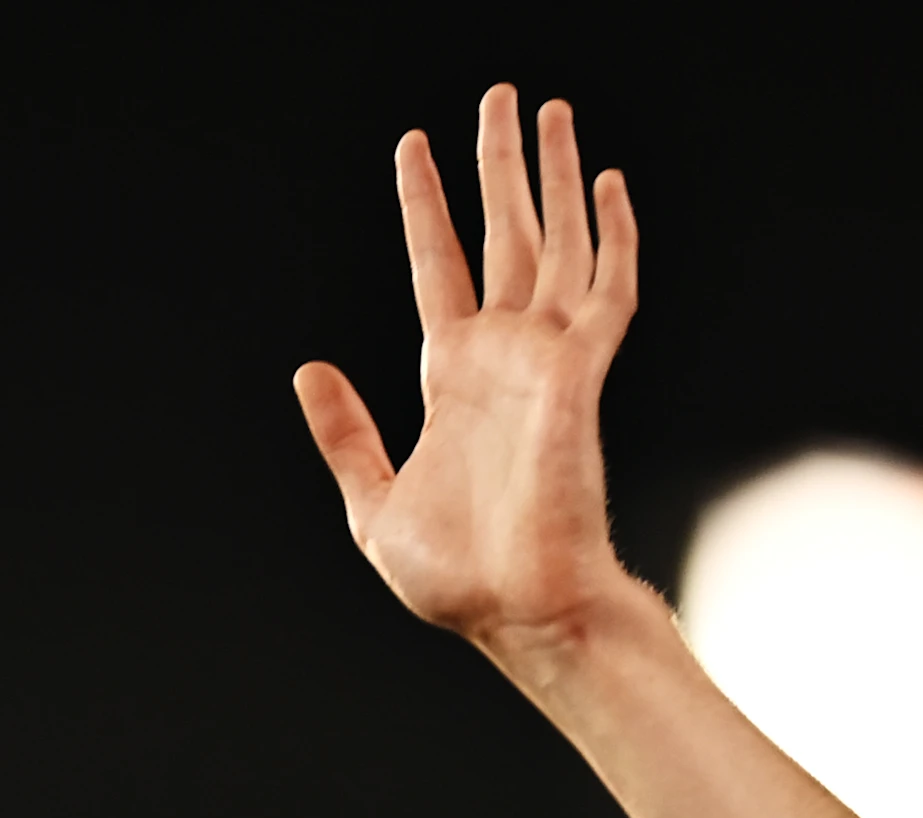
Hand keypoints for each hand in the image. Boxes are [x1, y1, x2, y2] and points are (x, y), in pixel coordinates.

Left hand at [294, 87, 648, 674]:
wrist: (521, 613)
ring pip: (557, 242)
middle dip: (500, 165)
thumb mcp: (374, 507)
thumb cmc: (461, 581)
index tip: (414, 148)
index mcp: (454, 380)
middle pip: (504, 235)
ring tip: (551, 110)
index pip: (437, 267)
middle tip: (499, 99)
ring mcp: (547, 361)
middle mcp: (505, 358)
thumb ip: (348, 437)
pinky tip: (610, 184)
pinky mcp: (580, 375)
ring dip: (556, 175)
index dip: (425, 207)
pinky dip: (612, 234)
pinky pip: (606, 290)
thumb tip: (311, 370)